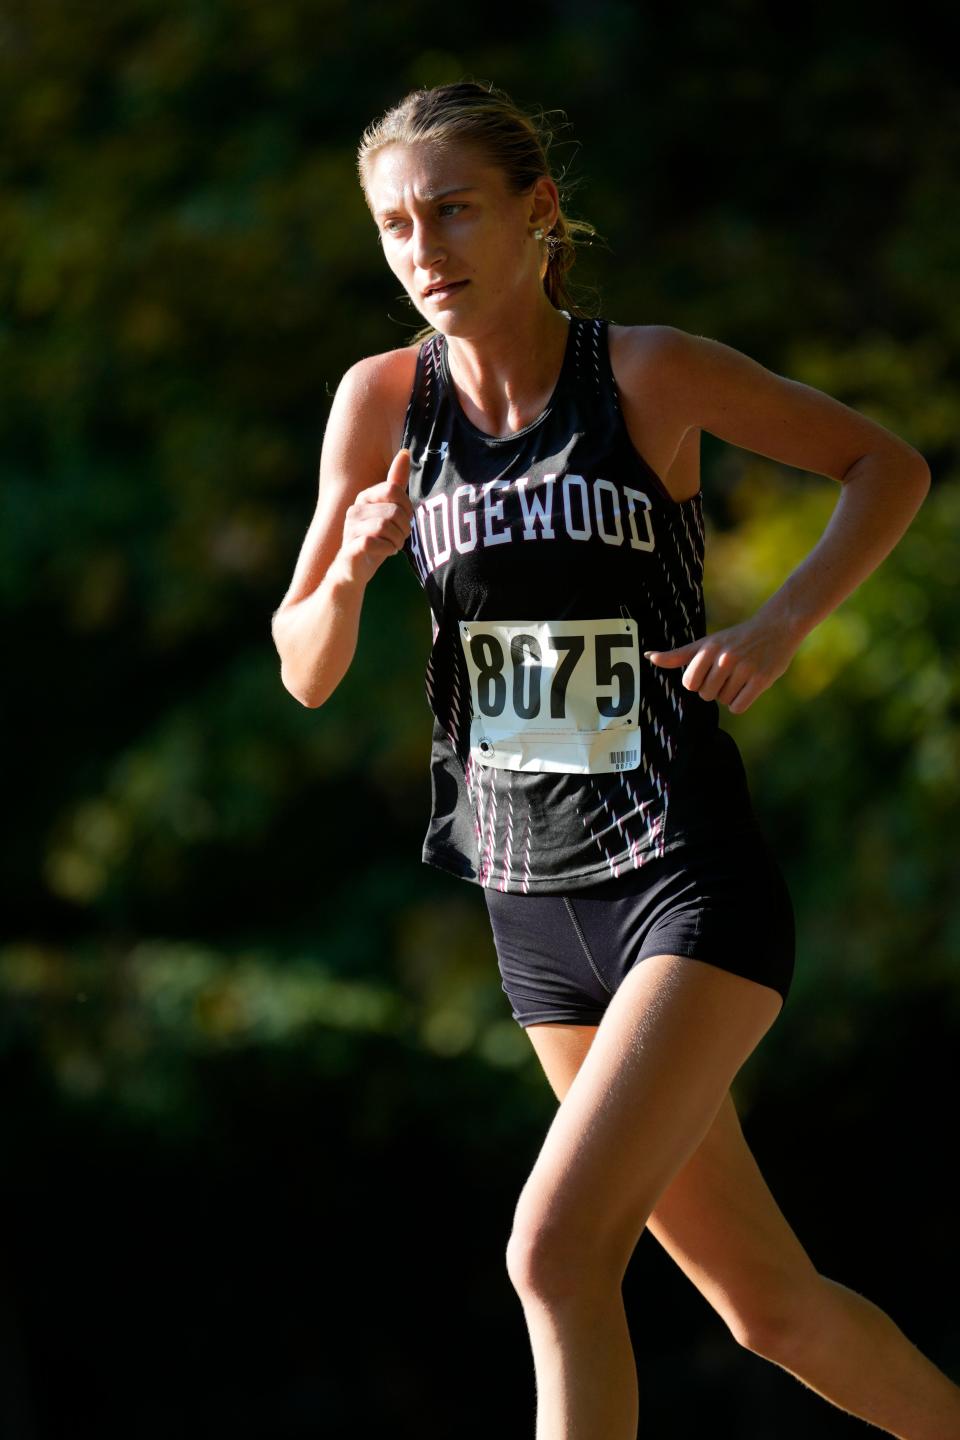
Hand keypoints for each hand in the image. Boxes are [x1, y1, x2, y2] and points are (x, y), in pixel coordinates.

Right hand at [337, 447, 413, 583]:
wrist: (353, 571)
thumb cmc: (374, 539)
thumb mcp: (388, 510)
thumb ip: (395, 484)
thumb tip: (405, 452)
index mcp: (365, 497)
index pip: (394, 490)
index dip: (407, 508)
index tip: (405, 521)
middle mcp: (354, 509)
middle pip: (394, 510)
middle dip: (404, 527)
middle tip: (400, 537)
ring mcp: (350, 529)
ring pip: (386, 527)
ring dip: (397, 540)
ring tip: (393, 546)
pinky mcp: (350, 548)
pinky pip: (376, 542)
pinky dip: (388, 549)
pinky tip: (387, 552)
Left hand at [643, 617, 796, 714]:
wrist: (776, 627)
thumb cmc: (736, 639)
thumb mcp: (706, 643)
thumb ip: (679, 655)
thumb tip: (650, 657)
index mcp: (708, 649)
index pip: (689, 684)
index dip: (699, 682)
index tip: (711, 670)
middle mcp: (725, 658)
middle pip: (706, 695)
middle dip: (715, 689)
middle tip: (729, 673)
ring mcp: (744, 668)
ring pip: (723, 701)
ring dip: (730, 694)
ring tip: (741, 676)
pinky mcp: (761, 679)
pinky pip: (738, 707)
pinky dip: (740, 702)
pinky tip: (747, 687)